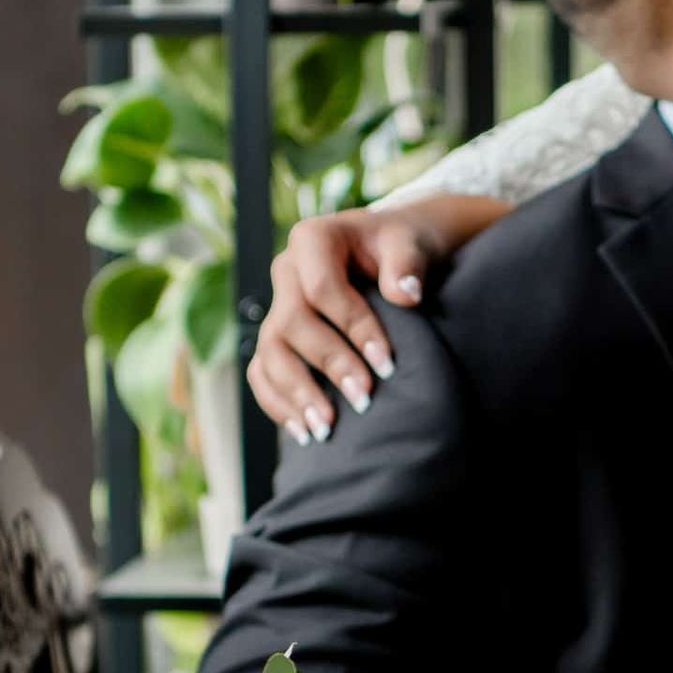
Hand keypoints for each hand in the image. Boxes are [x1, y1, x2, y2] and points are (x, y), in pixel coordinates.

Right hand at [250, 195, 512, 443]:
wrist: (389, 253)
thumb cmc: (400, 247)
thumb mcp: (409, 243)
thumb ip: (407, 263)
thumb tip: (406, 295)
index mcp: (312, 240)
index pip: (321, 287)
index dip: (353, 327)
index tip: (387, 363)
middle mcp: (285, 272)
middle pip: (291, 324)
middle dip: (329, 365)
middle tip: (364, 399)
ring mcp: (276, 307)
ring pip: (270, 352)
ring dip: (297, 393)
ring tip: (326, 428)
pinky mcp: (276, 338)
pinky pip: (263, 372)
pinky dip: (279, 404)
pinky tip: (304, 433)